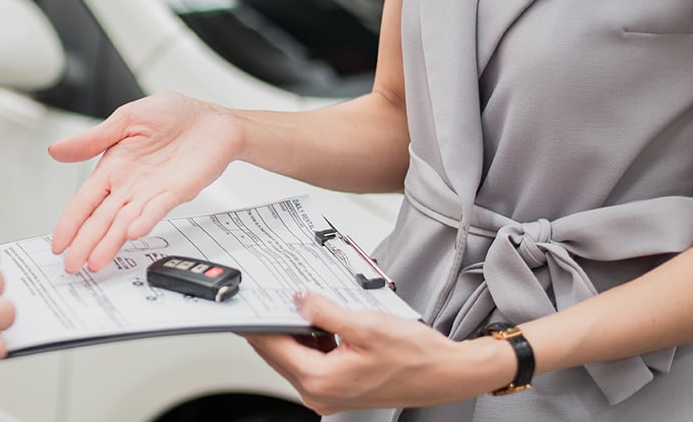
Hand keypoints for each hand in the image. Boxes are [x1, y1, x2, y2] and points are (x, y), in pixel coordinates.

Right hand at [48, 93, 241, 272]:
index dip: (70, 222)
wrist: (213, 120)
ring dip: (111, 242)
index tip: (59, 243)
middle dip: (85, 243)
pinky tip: (133, 232)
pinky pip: (157, 209)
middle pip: (101, 219)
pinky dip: (145, 221)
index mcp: (113, 168)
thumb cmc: (173, 115)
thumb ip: (92, 139)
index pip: (85, 201)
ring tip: (97, 261)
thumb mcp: (125, 120)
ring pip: (125, 223)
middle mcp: (130, 186)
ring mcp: (151, 193)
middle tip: (72, 265)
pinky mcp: (175, 193)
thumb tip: (56, 150)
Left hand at [240, 293, 515, 414]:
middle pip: (280, 354)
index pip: (273, 347)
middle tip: (268, 298)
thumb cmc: (416, 356)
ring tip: (300, 306)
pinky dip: (312, 342)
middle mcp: (320, 393)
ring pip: (296, 358)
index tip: (245, 307)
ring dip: (295, 333)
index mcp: (321, 380)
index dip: (257, 324)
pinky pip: (314, 362)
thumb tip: (300, 300)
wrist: (447, 374)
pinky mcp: (339, 389)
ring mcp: (329, 394)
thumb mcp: (366, 324)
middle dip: (274, 326)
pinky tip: (321, 323)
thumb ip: (325, 311)